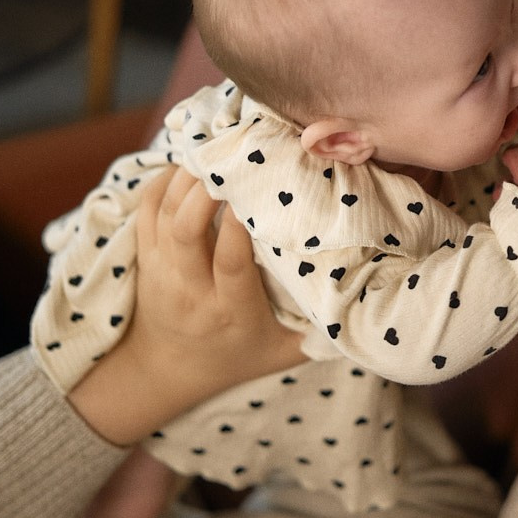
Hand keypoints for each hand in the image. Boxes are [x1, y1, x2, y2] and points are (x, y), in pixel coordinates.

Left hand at [68, 169, 302, 444]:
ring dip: (186, 177)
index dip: (240, 224)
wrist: (169, 370)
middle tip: (234, 156)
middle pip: (186, 231)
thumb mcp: (284, 352)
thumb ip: (321, 327)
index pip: (231, 262)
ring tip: (216, 148)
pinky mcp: (145, 256)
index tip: (259, 191)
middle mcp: (190, 290)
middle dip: (205, 189)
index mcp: (229, 311)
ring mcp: (162, 271)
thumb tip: (371, 289)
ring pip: (165, 214)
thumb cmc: (240, 356)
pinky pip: (147, 209)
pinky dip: (165, 179)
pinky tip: (190, 162)